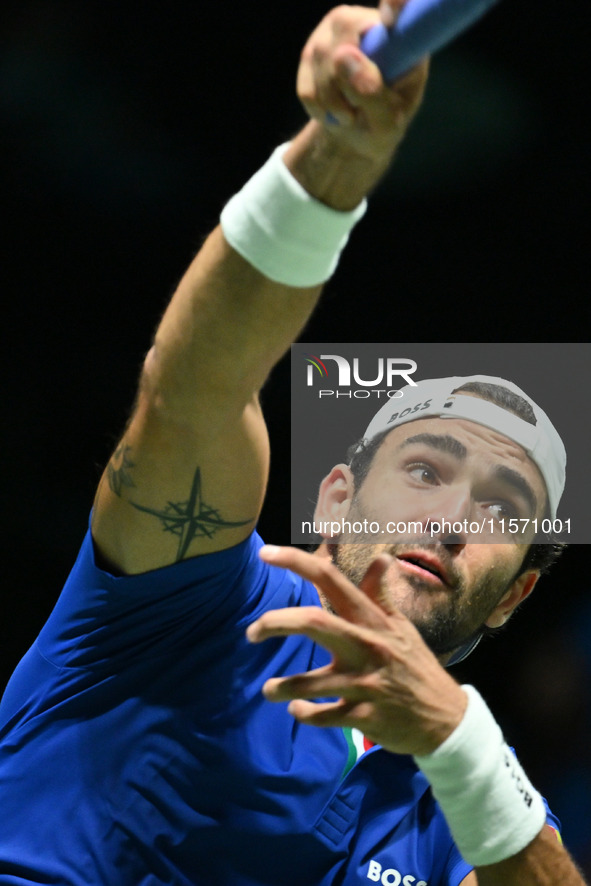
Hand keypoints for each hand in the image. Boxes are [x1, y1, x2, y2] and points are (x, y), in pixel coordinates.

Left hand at [247, 545, 466, 756]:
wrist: (447, 718)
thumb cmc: (416, 666)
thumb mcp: (401, 628)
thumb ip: (381, 595)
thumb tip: (381, 557)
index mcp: (372, 620)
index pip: (331, 580)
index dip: (296, 562)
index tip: (266, 553)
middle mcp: (366, 645)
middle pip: (313, 623)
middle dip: (275, 623)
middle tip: (251, 633)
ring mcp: (366, 683)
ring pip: (312, 682)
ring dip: (282, 687)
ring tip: (270, 690)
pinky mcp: (365, 716)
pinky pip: (324, 716)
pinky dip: (304, 713)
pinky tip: (296, 710)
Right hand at [296, 3, 427, 164]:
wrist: (356, 133)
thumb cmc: (382, 123)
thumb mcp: (387, 122)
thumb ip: (372, 92)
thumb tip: (343, 56)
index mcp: (401, 37)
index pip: (400, 6)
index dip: (396, 3)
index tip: (394, 7)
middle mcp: (368, 21)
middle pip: (346, 31)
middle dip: (344, 81)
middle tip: (357, 110)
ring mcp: (337, 31)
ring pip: (320, 56)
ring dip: (330, 100)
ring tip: (348, 113)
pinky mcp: (312, 48)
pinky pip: (306, 82)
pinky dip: (316, 106)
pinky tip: (331, 110)